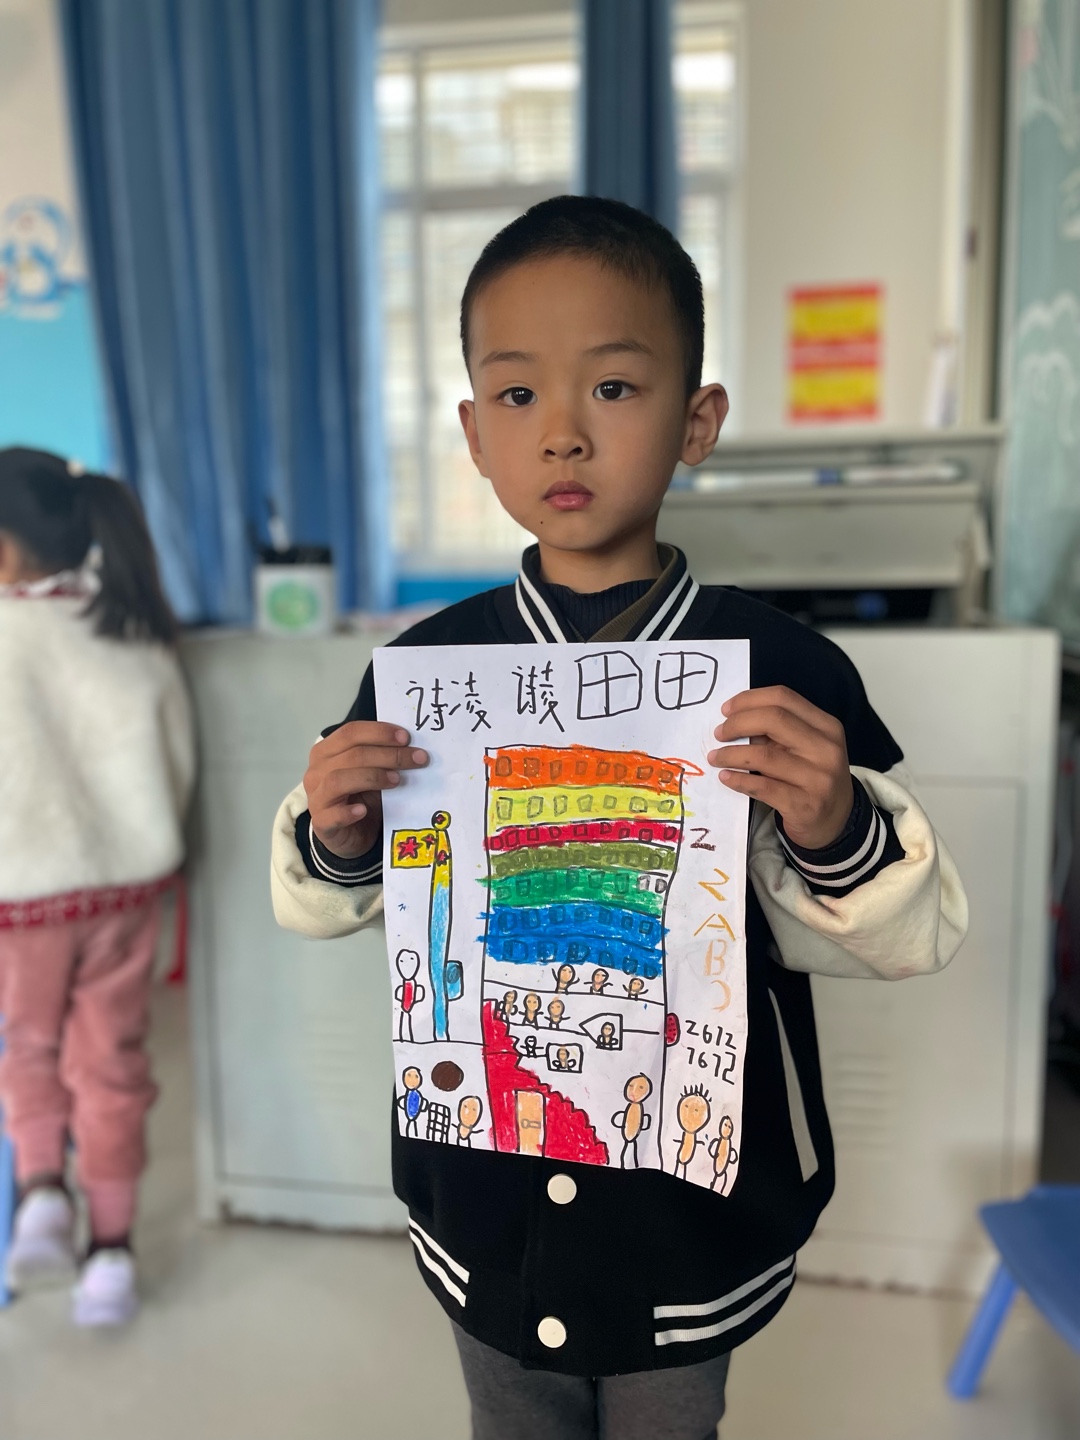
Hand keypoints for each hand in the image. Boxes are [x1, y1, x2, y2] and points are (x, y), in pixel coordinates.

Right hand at [303, 722, 428, 858]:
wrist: (351, 835)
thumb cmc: (361, 798)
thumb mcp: (372, 772)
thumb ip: (383, 757)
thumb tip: (413, 746)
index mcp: (327, 751)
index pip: (351, 733)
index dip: (379, 732)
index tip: (406, 738)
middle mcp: (317, 771)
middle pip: (352, 755)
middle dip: (389, 755)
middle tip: (418, 759)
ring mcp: (316, 797)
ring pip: (338, 779)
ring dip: (372, 777)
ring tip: (397, 781)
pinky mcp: (321, 823)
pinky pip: (332, 815)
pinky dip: (348, 812)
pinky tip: (363, 811)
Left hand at [707, 686, 853, 849]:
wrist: (836, 821)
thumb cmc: (813, 777)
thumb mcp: (805, 748)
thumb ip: (778, 732)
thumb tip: (734, 721)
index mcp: (826, 726)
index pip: (783, 698)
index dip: (749, 700)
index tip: (725, 710)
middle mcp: (826, 748)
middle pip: (773, 719)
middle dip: (737, 723)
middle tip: (719, 734)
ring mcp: (818, 778)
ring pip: (764, 755)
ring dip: (731, 754)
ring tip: (715, 757)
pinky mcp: (805, 805)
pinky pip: (763, 787)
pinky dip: (738, 780)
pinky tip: (725, 777)